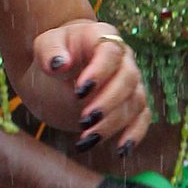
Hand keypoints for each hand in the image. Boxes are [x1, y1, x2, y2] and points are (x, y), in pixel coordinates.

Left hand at [34, 20, 151, 151]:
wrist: (62, 64)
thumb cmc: (54, 52)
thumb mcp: (44, 46)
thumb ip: (50, 52)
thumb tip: (59, 64)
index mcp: (103, 37)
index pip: (110, 52)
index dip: (99, 72)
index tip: (78, 91)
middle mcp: (124, 59)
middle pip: (128, 79)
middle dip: (108, 103)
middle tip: (84, 120)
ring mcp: (131, 82)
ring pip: (134, 102)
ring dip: (113, 123)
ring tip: (86, 139)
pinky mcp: (132, 103)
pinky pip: (142, 117)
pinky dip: (135, 134)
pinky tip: (121, 150)